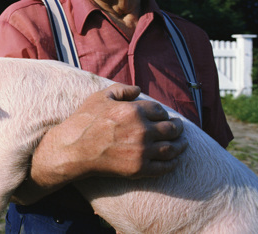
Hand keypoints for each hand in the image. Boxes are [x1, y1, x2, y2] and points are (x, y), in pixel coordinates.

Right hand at [16, 83, 186, 203]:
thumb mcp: (99, 97)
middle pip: (171, 128)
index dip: (161, 112)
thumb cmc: (84, 121)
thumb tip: (138, 90)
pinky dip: (173, 163)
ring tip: (183, 143)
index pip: (159, 110)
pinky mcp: (140, 168)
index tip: (161, 115)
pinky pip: (164, 166)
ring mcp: (142, 151)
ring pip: (172, 148)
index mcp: (134, 111)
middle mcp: (142, 130)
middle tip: (179, 127)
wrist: (74, 149)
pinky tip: (175, 160)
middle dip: (177, 127)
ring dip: (181, 145)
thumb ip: (121, 89)